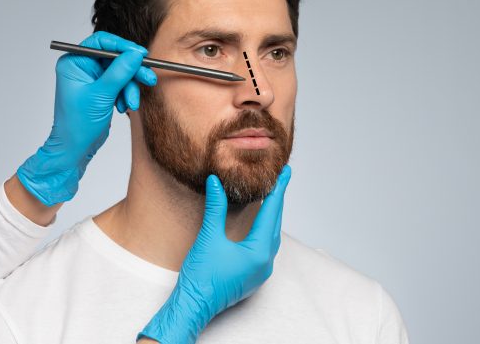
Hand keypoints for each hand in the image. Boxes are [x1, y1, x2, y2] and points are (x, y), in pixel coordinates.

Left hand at [16, 31, 156, 205]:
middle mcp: (82, 67)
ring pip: (121, 72)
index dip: (123, 46)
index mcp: (74, 62)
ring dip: (130, 87)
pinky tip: (123, 108)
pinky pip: (121, 84)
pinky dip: (126, 94)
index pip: (101, 43)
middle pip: (115, 58)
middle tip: (148, 78)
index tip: (141, 54)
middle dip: (132, 71)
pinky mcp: (102, 90)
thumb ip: (119, 72)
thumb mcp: (101, 95)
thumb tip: (135, 53)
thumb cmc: (77, 124)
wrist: (74, 149)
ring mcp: (92, 79)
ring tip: (131, 104)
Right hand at [137, 165, 291, 343]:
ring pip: (272, 236)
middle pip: (275, 223)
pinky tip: (260, 224)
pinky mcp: (253, 276)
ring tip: (273, 197)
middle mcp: (265, 262)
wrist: (193, 306)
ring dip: (272, 216)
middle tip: (281, 179)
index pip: (272, 212)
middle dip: (278, 200)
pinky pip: (265, 248)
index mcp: (259, 252)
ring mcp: (260, 271)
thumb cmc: (201, 277)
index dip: (278, 189)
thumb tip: (216, 182)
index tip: (286, 172)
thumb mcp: (208, 237)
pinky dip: (265, 231)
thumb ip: (215, 208)